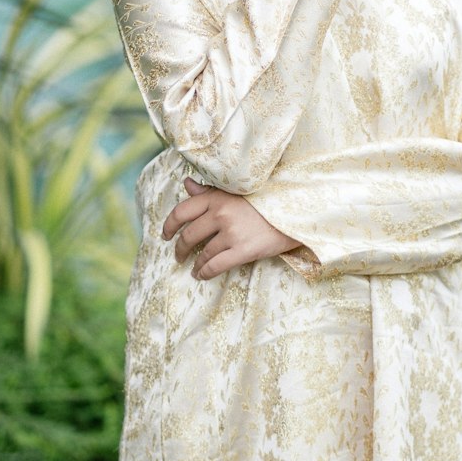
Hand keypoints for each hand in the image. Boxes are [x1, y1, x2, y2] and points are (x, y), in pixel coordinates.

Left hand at [162, 177, 300, 279]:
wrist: (296, 210)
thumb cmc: (266, 199)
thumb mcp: (236, 191)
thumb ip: (209, 191)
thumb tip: (186, 184)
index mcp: (217, 197)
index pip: (182, 211)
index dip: (169, 225)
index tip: (165, 235)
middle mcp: (221, 214)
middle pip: (189, 235)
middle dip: (180, 248)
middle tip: (178, 256)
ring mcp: (232, 233)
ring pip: (203, 253)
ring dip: (195, 264)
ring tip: (194, 269)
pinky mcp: (244, 250)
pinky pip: (216, 266)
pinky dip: (204, 273)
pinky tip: (201, 276)